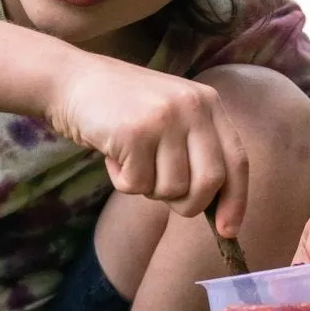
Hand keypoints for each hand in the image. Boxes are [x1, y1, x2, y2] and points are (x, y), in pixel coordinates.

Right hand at [44, 52, 249, 235]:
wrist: (72, 80)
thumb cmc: (123, 109)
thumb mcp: (171, 117)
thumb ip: (196, 150)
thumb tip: (219, 211)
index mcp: (208, 103)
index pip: (237, 161)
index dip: (235, 201)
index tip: (227, 231)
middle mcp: (193, 107)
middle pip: (210, 182)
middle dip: (187, 204)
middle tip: (161, 194)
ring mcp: (164, 118)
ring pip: (171, 188)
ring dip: (147, 188)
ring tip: (132, 159)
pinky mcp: (135, 132)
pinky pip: (137, 185)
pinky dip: (122, 181)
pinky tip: (113, 155)